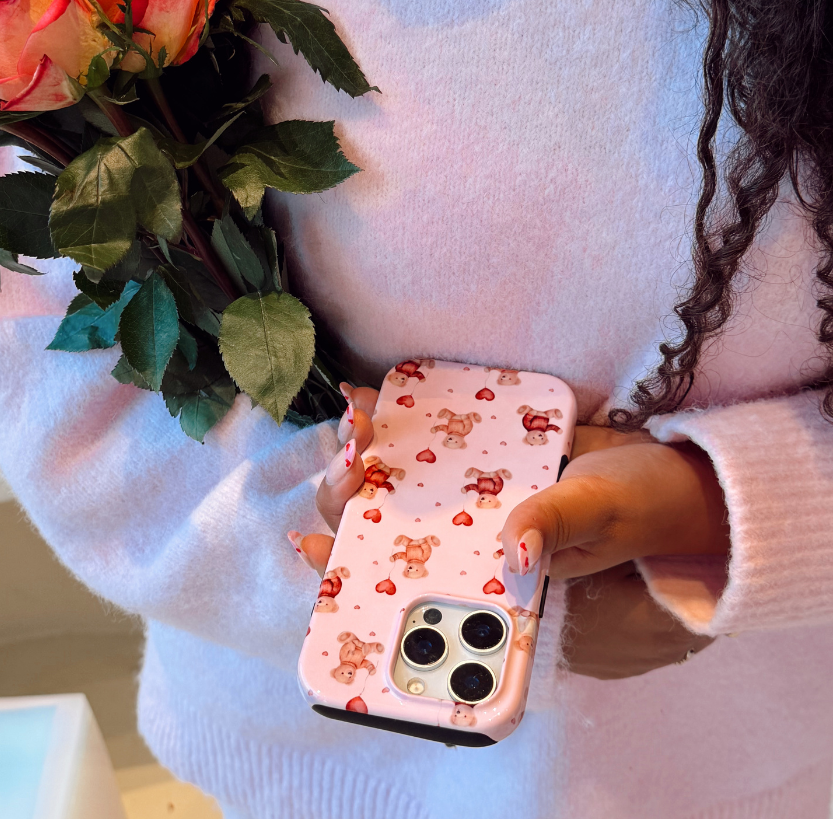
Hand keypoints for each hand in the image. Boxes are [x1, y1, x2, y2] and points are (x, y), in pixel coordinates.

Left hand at [288, 411, 727, 679]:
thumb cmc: (648, 508)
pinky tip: (374, 399)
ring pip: (401, 493)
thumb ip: (559, 528)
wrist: (679, 473)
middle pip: (389, 538)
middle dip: (351, 505)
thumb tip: (515, 550)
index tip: (314, 548)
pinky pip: (432, 450)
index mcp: (492, 586)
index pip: (408, 593)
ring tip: (352, 422)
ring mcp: (475, 506)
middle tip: (345, 463)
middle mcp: (474, 550)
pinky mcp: (484, 464)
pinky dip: (402, 427)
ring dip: (367, 461)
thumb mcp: (605, 514)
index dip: (352, 577)